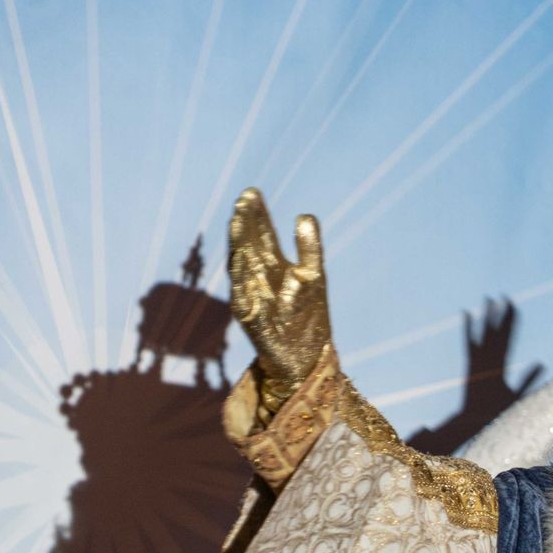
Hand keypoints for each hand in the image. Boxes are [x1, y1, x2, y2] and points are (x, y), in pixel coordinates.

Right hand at [228, 187, 332, 413]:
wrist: (306, 360)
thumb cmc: (308, 318)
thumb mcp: (314, 277)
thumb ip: (309, 248)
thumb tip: (304, 215)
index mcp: (273, 268)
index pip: (261, 236)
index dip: (257, 215)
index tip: (252, 192)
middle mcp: (259, 280)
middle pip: (249, 247)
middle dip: (245, 224)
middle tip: (243, 199)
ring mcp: (254, 300)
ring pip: (242, 270)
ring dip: (239, 246)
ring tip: (238, 223)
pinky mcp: (254, 323)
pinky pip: (246, 301)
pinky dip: (244, 284)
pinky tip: (243, 262)